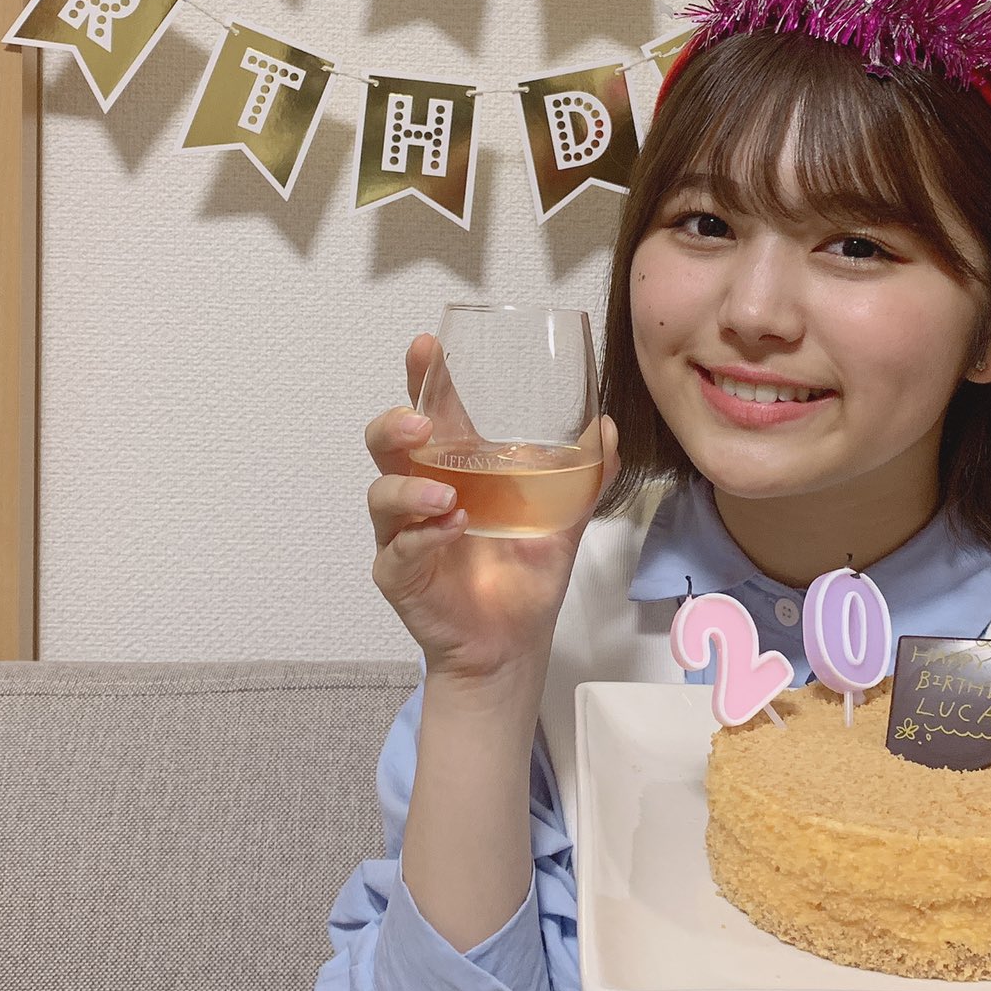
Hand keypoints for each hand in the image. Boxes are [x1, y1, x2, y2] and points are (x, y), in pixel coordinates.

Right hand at [365, 332, 619, 687]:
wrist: (513, 644)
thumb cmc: (525, 574)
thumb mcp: (564, 518)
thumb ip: (586, 474)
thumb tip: (608, 425)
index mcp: (457, 468)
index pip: (433, 411)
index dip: (424, 377)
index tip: (426, 346)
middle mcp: (422, 492)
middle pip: (387, 443)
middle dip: (395, 424)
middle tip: (421, 424)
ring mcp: (404, 533)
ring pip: (382, 494)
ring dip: (409, 489)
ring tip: (447, 497)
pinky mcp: (398, 573)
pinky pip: (397, 549)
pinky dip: (422, 536)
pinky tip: (452, 530)